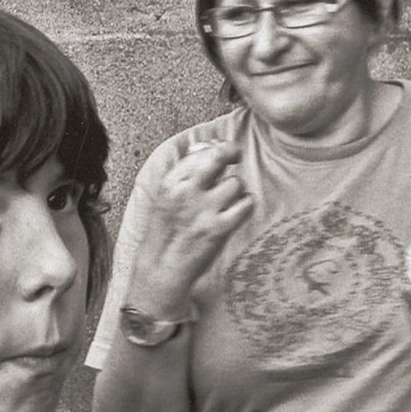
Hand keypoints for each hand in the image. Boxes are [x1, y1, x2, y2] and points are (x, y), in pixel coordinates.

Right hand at [136, 141, 251, 310]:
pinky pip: (245, 204)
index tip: (224, 149)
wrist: (164, 264)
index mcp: (171, 182)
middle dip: (231, 152)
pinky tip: (238, 209)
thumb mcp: (165, 196)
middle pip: (218, 158)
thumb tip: (207, 149)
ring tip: (228, 199)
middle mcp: (188, 192)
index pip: (199, 152)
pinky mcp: (220, 228)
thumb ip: (184, 175)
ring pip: (235, 183)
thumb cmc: (167, 229)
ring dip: (236, 189)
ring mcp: (205, 210)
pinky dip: (246, 204)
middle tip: (236, 155)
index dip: (216, 147)